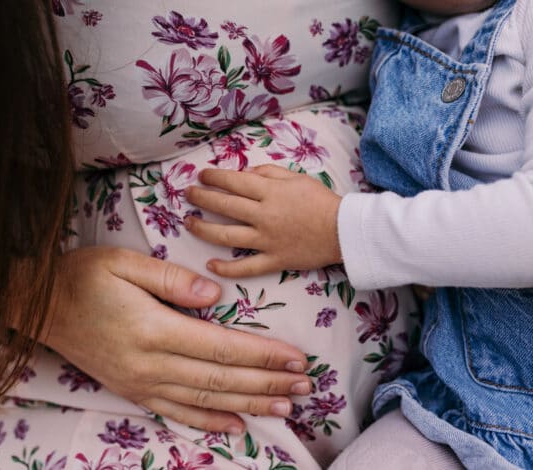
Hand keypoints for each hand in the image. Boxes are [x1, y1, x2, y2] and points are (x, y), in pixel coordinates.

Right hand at [44, 247, 310, 433]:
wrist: (39, 308)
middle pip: (223, 378)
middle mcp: (152, 364)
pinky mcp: (134, 391)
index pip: (223, 348)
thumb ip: (171, 279)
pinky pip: (178, 412)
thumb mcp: (124, 262)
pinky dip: (210, 420)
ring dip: (250, 403)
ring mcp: (142, 383)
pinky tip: (237, 426)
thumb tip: (214, 296)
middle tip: (305, 384)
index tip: (296, 358)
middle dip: (268, 382)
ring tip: (287, 405)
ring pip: (207, 399)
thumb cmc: (84, 278)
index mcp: (155, 329)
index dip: (263, 355)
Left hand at [184, 165, 342, 277]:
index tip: (201, 175)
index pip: (234, 182)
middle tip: (188, 194)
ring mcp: (267, 240)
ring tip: (189, 223)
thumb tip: (245, 174)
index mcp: (271, 192)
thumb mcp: (297, 178)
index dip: (213, 177)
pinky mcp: (275, 260)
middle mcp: (264, 215)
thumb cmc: (321, 201)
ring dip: (204, 228)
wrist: (344, 231)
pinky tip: (210, 264)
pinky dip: (227, 268)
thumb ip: (269, 173)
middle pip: (224, 205)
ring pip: (227, 236)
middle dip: (202, 198)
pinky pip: (246, 267)